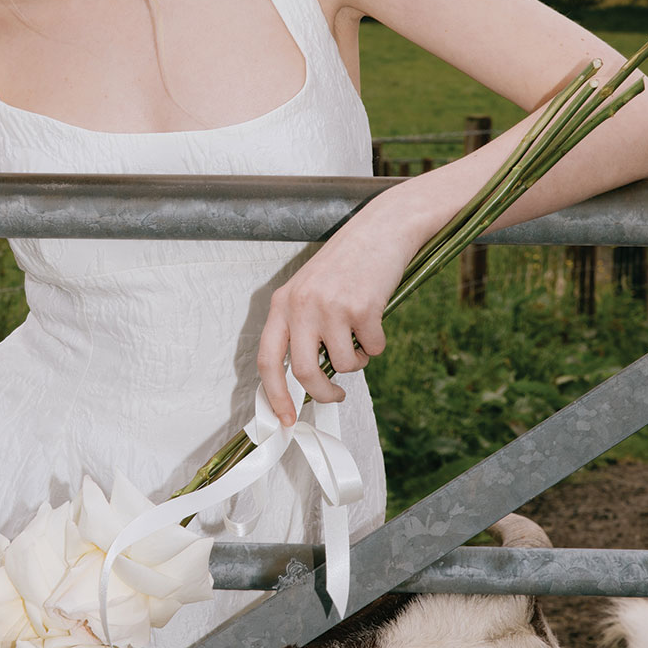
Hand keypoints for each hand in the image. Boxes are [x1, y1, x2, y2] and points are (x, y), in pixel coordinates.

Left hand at [256, 218, 409, 423]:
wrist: (380, 229)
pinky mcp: (362, 308)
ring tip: (361, 337)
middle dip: (322, 392)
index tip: (285, 418)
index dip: (274, 395)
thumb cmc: (346, 263)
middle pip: (303, 371)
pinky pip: (372, 348)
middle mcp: (301, 305)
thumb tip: (305, 379)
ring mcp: (331, 306)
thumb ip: (301, 327)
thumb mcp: (309, 290)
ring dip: (357, 360)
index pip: (267, 359)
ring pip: (344, 363)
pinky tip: (376, 318)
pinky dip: (377, 344)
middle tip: (336, 394)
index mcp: (282, 302)